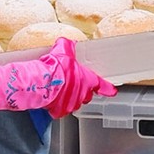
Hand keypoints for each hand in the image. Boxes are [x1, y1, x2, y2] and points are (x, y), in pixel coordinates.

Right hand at [0, 39, 115, 117]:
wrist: (41, 81)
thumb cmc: (55, 67)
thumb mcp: (63, 49)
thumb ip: (68, 45)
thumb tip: (67, 42)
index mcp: (87, 80)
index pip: (101, 85)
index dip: (107, 88)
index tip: (112, 90)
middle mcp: (82, 94)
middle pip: (86, 94)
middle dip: (81, 89)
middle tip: (71, 82)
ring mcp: (71, 104)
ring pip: (73, 102)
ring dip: (68, 96)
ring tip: (59, 88)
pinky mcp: (59, 111)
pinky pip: (60, 109)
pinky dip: (56, 104)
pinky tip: (50, 96)